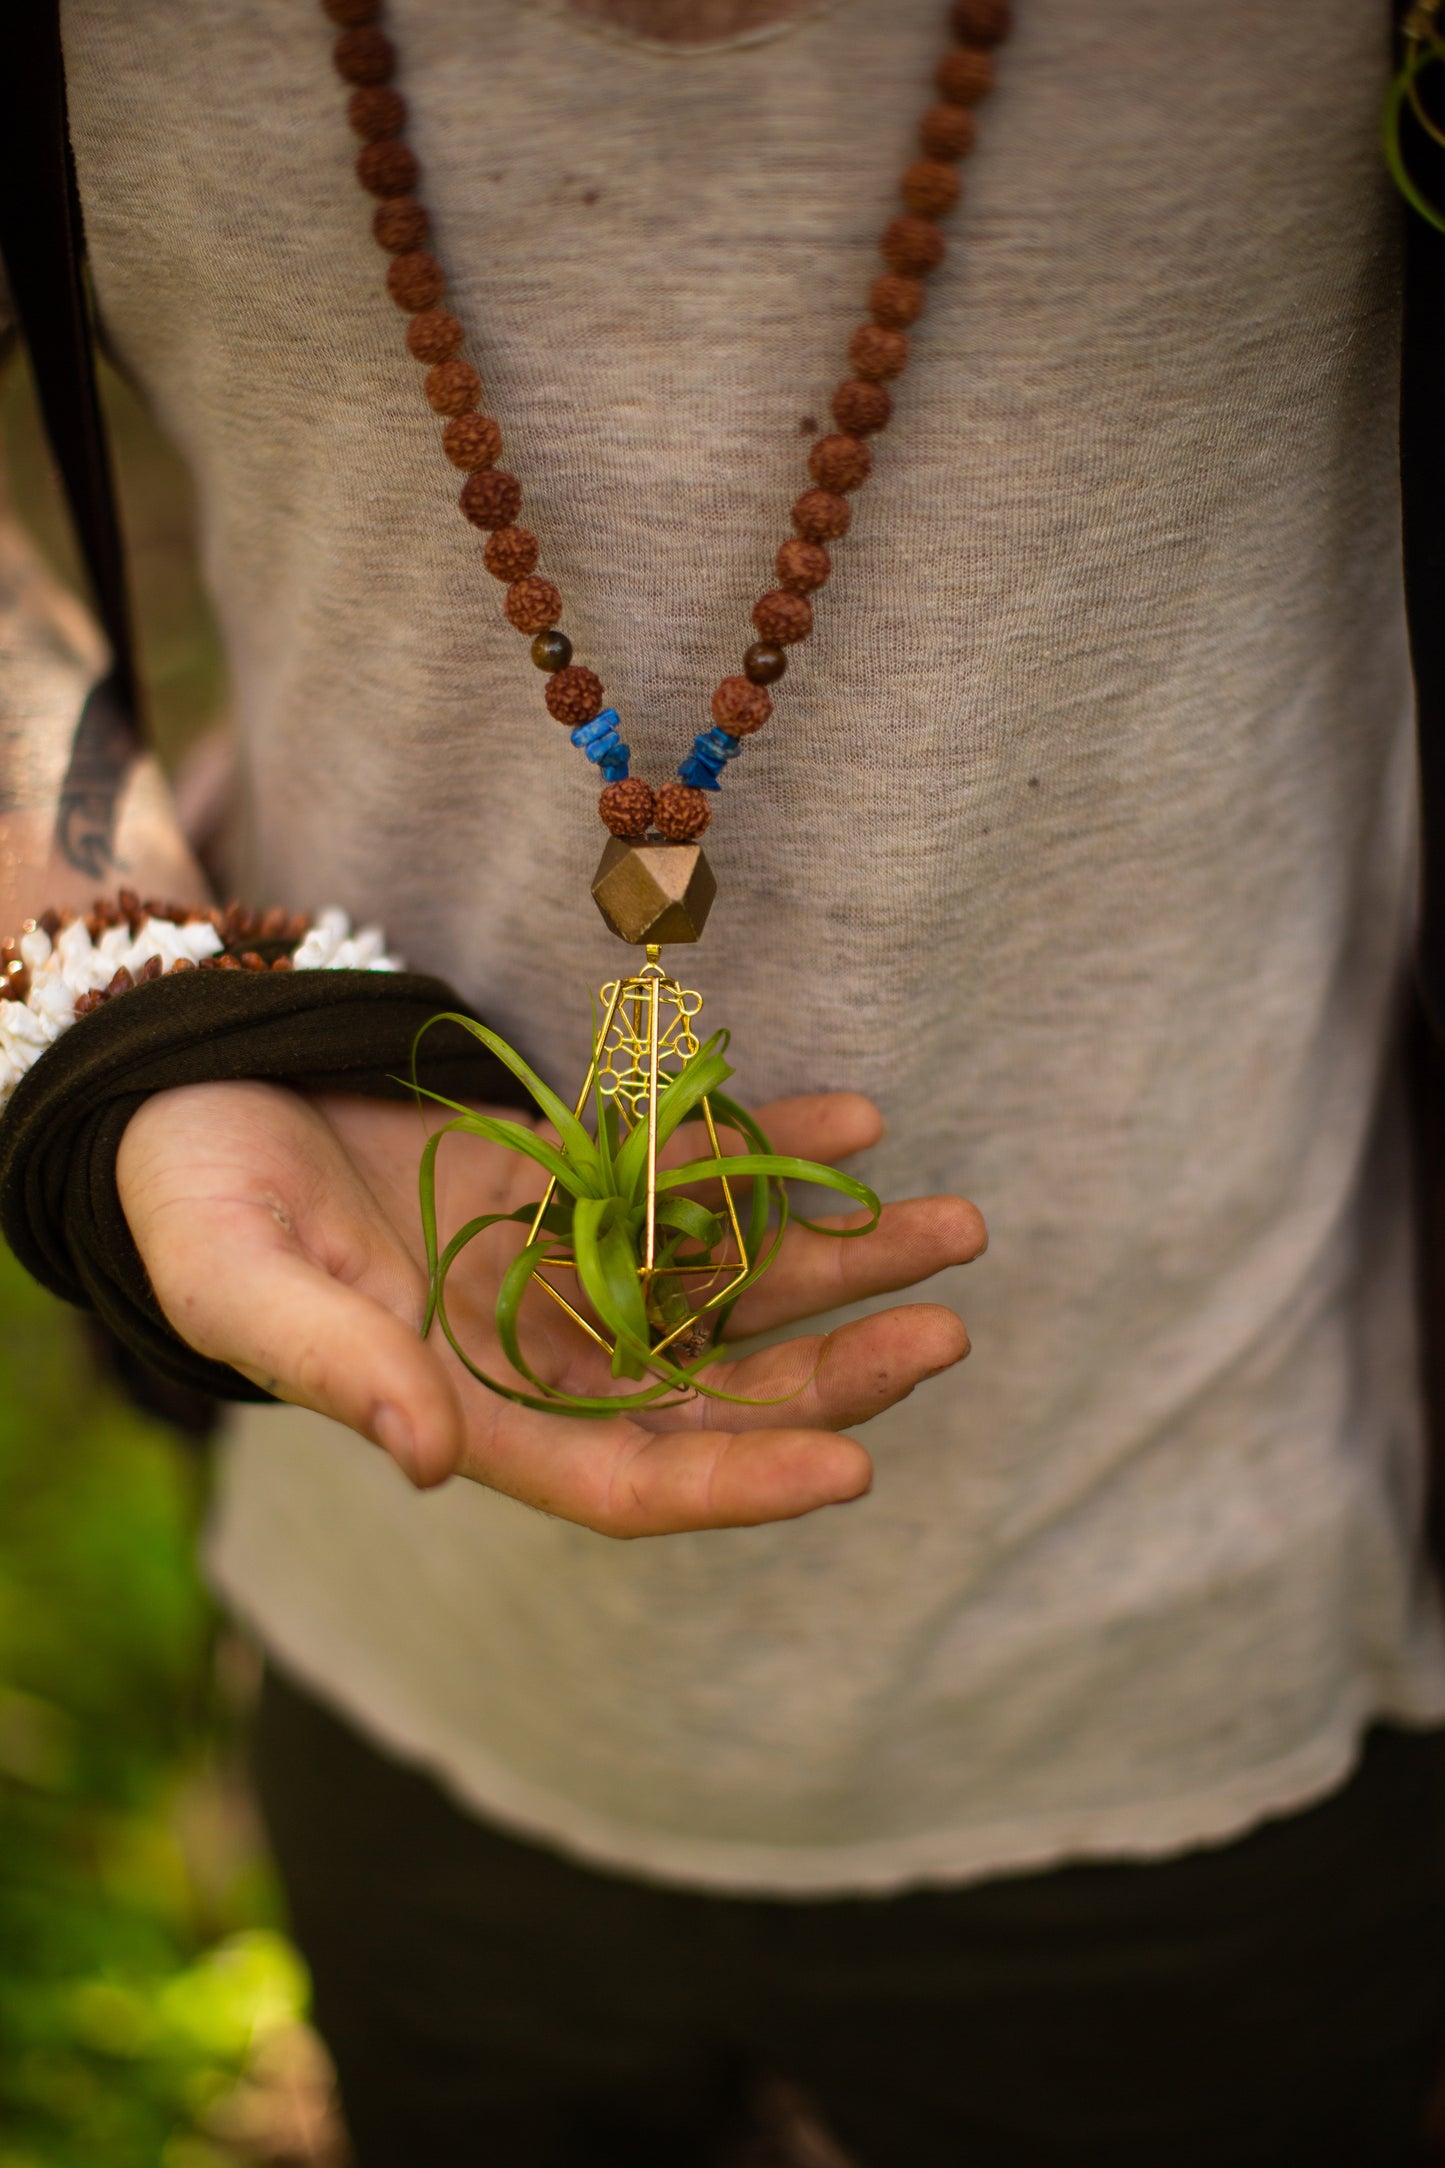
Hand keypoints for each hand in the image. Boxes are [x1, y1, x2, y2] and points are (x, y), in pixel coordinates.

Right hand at [117, 1081, 985, 1535]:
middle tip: (946, 1329)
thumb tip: (429, 1459)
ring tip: (953, 1225)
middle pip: (715, 1386)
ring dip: (838, 1258)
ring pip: (731, 1281)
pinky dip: (770, 1154)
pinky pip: (694, 1173)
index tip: (856, 1466)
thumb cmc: (194, 1203)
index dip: (738, 1481)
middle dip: (832, 1368)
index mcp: (472, 1410)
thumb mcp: (247, 1286)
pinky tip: (855, 1126)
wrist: (194, 1089)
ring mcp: (570, 1259)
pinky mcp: (579, 1172)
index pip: (628, 1478)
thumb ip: (339, 1367)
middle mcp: (541, 1350)